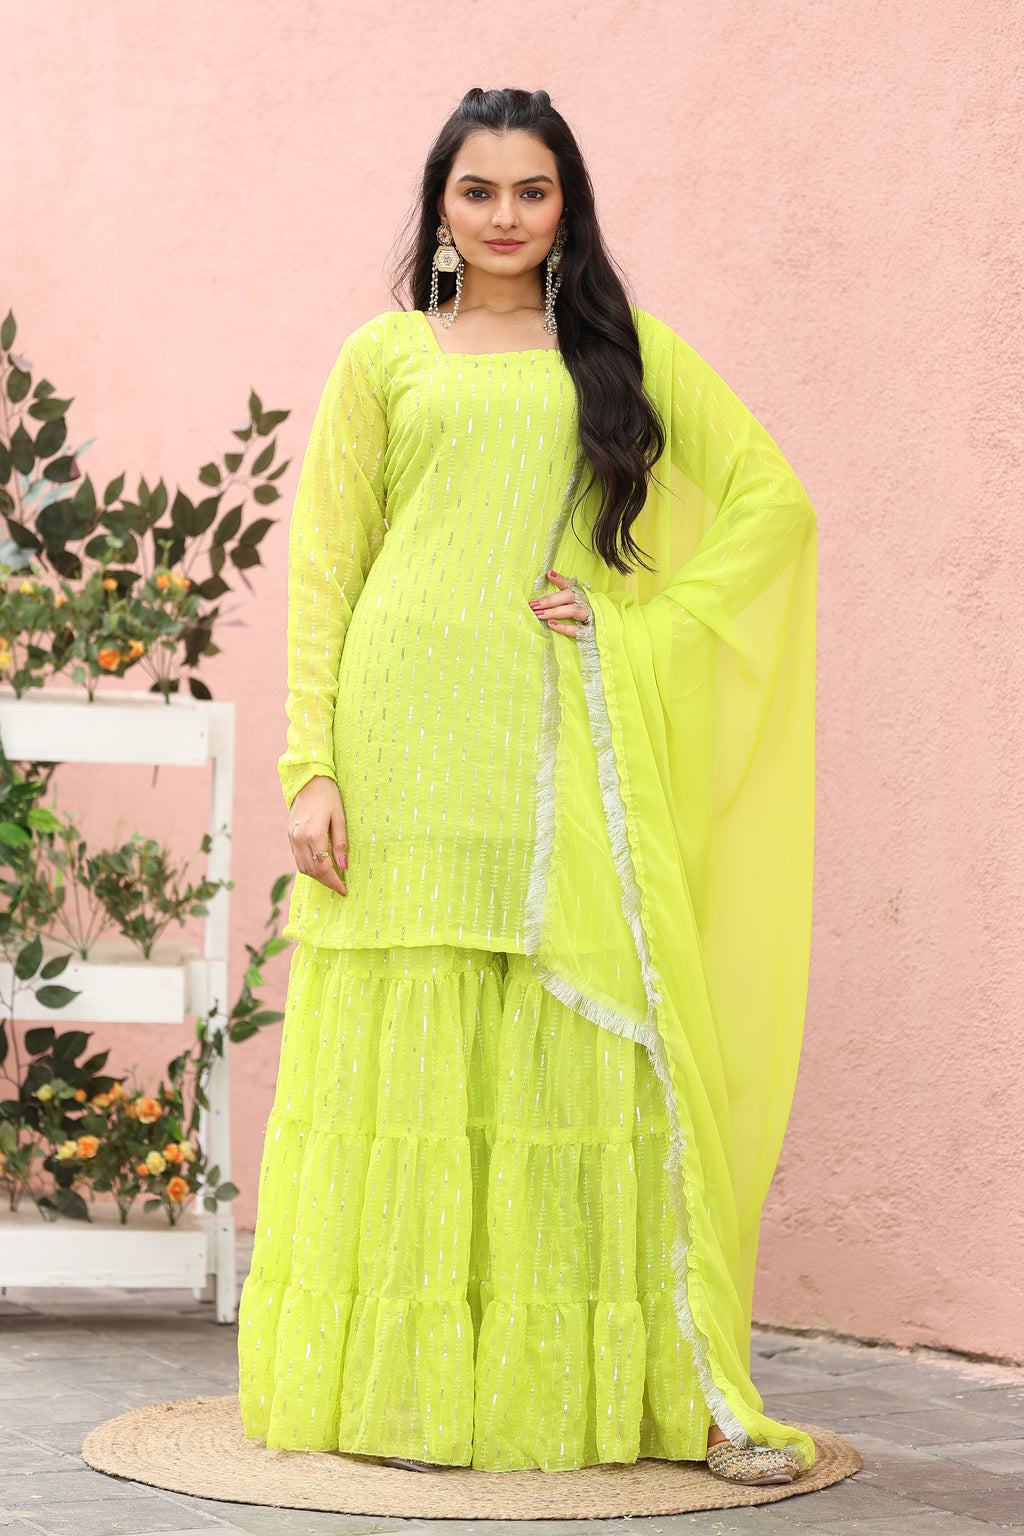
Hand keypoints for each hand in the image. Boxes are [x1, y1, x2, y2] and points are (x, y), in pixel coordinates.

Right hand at [288, 775, 347, 896]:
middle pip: (312, 871)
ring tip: (330, 878)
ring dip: (316, 876)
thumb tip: (343, 867)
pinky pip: (297, 858)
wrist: (308, 781)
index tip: (343, 890)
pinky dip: (308, 866)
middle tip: (339, 886)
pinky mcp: (290, 835)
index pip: (324, 868)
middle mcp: (300, 839)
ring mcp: (293, 837)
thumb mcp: (340, 818)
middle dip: (326, 882)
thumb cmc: (329, 797)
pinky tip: (319, 865)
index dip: (334, 882)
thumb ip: (341, 844)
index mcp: (314, 835)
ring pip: (302, 867)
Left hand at [528, 569, 591, 638]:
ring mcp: (590, 616)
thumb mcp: (580, 603)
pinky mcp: (591, 630)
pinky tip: (551, 624)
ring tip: (538, 614)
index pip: (570, 585)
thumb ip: (565, 599)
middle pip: (568, 597)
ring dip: (554, 612)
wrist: (609, 628)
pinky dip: (563, 627)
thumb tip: (546, 590)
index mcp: (583, 595)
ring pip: (572, 611)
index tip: (548, 574)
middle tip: (533, 604)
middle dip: (549, 600)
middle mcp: (586, 603)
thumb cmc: (590, 615)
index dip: (560, 579)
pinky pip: (576, 629)